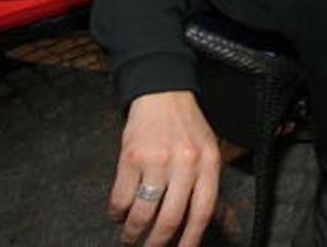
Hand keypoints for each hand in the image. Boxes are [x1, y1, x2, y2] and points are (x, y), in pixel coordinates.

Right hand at [108, 91, 220, 245]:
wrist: (163, 94)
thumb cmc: (187, 127)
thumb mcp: (207, 151)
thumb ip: (206, 183)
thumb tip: (206, 222)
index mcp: (208, 163)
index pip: (202, 211)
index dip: (191, 239)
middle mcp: (185, 163)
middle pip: (171, 218)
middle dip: (158, 242)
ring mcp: (157, 160)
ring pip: (143, 212)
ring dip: (133, 232)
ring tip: (129, 237)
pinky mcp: (130, 158)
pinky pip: (121, 198)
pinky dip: (117, 213)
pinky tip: (119, 215)